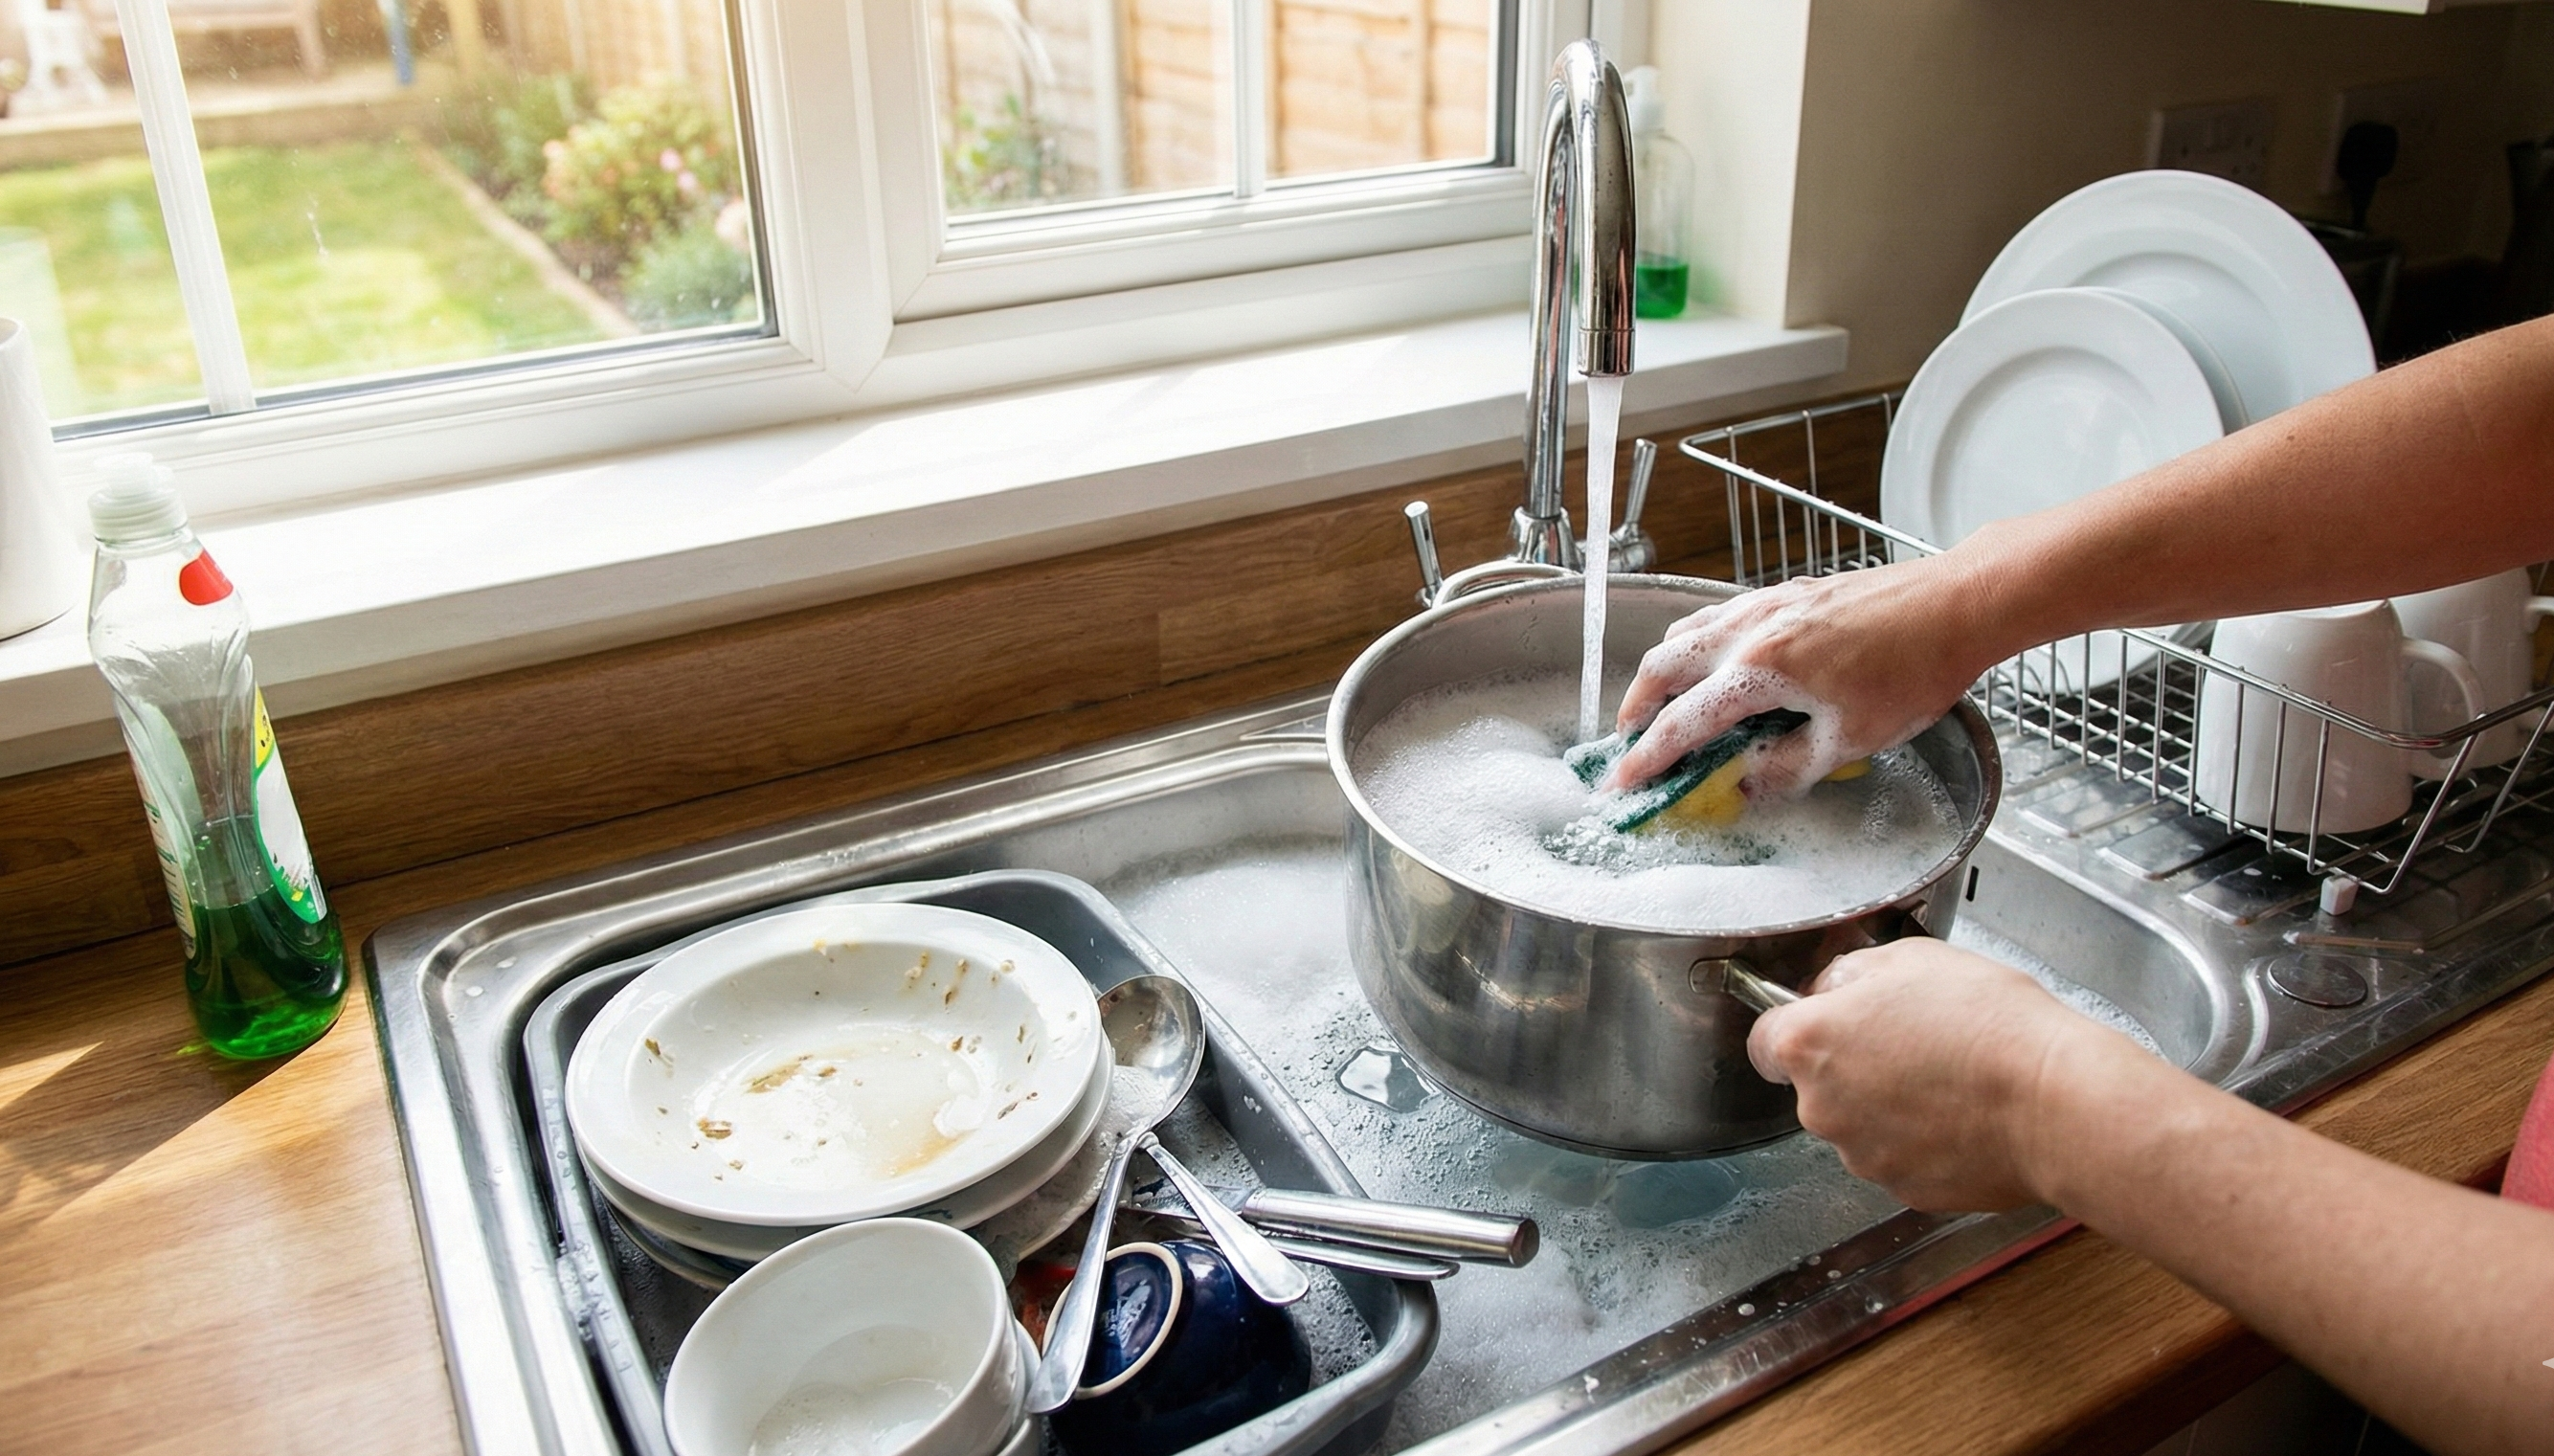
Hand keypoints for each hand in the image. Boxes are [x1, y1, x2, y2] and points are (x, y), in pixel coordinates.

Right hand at [1600, 556, 1999, 797]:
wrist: (1954, 606)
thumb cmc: (1913, 670)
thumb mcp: (1850, 739)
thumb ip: (1786, 766)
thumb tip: (1745, 782)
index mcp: (1759, 670)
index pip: (1684, 722)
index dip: (1649, 757)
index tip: (1624, 781)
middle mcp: (1749, 630)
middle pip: (1664, 666)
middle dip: (1637, 706)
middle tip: (1632, 740)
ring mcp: (1765, 605)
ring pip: (1686, 633)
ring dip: (1664, 670)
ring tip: (1664, 701)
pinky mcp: (1786, 592)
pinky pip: (1719, 616)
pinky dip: (1698, 643)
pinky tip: (1717, 662)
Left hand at [1745, 938, 2148, 1210]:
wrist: (2053, 1100)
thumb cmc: (1989, 1024)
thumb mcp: (1911, 958)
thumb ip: (1851, 974)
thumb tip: (1835, 988)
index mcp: (1808, 1044)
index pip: (1765, 1042)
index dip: (1799, 1027)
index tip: (1829, 1023)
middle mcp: (1820, 1108)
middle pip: (1818, 1086)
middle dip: (1855, 1068)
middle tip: (1915, 1044)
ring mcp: (1862, 1157)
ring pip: (1861, 1126)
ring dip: (1891, 1107)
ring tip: (1951, 1080)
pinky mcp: (1906, 1191)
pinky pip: (1903, 1160)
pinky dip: (1926, 1143)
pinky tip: (1966, 1117)